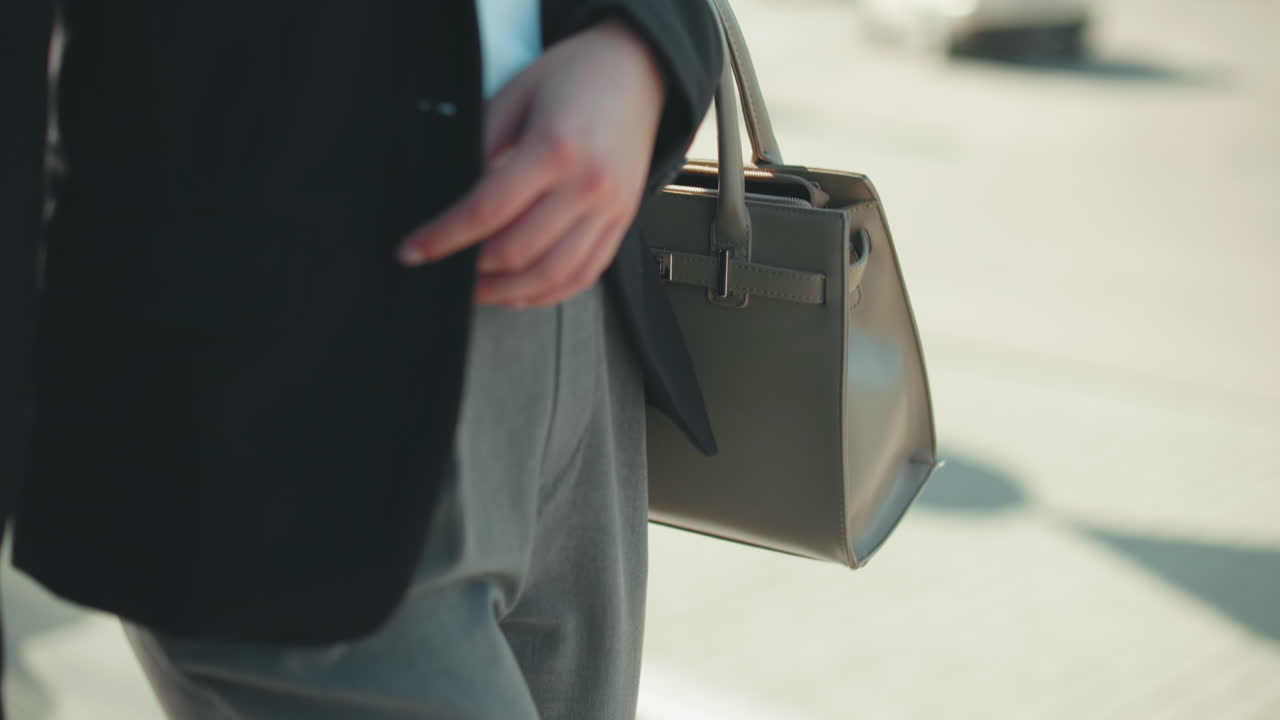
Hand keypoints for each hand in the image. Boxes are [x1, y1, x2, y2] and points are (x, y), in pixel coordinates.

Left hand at [397, 20, 665, 307]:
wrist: (637, 71)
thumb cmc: (575, 77)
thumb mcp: (516, 96)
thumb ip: (482, 145)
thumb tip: (452, 196)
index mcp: (554, 149)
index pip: (486, 211)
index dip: (443, 237)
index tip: (414, 250)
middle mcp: (587, 186)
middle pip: (517, 251)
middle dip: (472, 272)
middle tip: (444, 271)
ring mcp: (609, 209)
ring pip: (552, 276)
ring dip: (507, 292)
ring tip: (478, 291)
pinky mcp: (622, 222)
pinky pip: (585, 275)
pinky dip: (549, 293)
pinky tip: (522, 293)